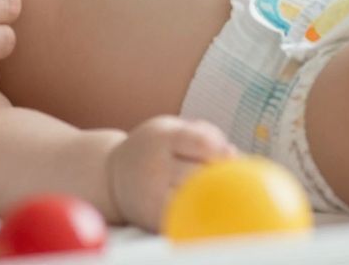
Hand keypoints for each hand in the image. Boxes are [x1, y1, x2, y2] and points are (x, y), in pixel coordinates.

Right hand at [107, 116, 234, 230]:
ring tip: (219, 193)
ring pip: (193, 199)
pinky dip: (198, 215)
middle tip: (229, 178)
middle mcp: (155, 166)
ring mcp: (152, 195)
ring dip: (212, 197)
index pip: (200, 143)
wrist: (112, 176)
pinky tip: (205, 210)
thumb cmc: (154, 149)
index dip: (221, 151)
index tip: (232, 157)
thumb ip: (204, 135)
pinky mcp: (152, 219)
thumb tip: (235, 155)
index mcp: (163, 138)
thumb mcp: (172, 129)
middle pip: (199, 174)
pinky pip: (183, 218)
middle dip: (219, 176)